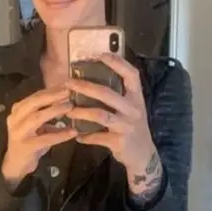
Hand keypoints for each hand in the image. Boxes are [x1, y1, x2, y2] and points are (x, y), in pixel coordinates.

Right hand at [1, 87, 75, 185]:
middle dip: (52, 96)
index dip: (50, 90)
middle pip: (33, 103)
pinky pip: (45, 139)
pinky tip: (72, 132)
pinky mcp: (26, 146)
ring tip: (70, 107)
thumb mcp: (36, 124)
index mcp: (18, 111)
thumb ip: (46, 112)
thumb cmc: (29, 141)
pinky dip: (60, 135)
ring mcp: (19, 133)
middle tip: (68, 93)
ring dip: (54, 111)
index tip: (66, 86)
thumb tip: (66, 99)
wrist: (16, 164)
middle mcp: (15, 119)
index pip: (34, 96)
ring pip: (37, 118)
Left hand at [65, 53, 157, 175]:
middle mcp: (133, 109)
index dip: (118, 63)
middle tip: (68, 83)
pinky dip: (86, 136)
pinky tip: (77, 135)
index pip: (131, 75)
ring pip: (100, 115)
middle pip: (107, 93)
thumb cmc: (134, 128)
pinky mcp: (119, 142)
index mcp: (136, 98)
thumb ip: (119, 96)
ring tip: (68, 111)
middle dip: (85, 87)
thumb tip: (95, 79)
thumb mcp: (132, 109)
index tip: (101, 55)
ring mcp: (127, 126)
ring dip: (81, 112)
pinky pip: (99, 137)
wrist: (143, 155)